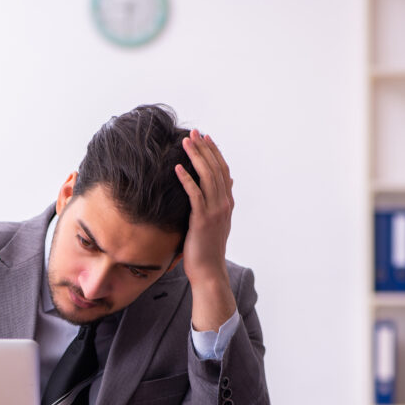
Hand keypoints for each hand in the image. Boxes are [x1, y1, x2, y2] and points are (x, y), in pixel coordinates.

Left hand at [176, 130, 236, 331]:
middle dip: (205, 148)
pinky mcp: (202, 220)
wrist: (209, 271)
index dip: (215, 153)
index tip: (205, 137)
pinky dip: (187, 179)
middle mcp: (224, 204)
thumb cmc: (206, 249)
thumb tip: (223, 186)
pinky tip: (178, 168)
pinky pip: (195, 194)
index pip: (223, 171)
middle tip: (195, 132)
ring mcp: (215, 211)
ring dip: (197, 157)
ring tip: (186, 142)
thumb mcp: (215, 223)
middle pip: (216, 169)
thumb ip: (217, 204)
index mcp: (227, 203)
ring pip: (208, 177)